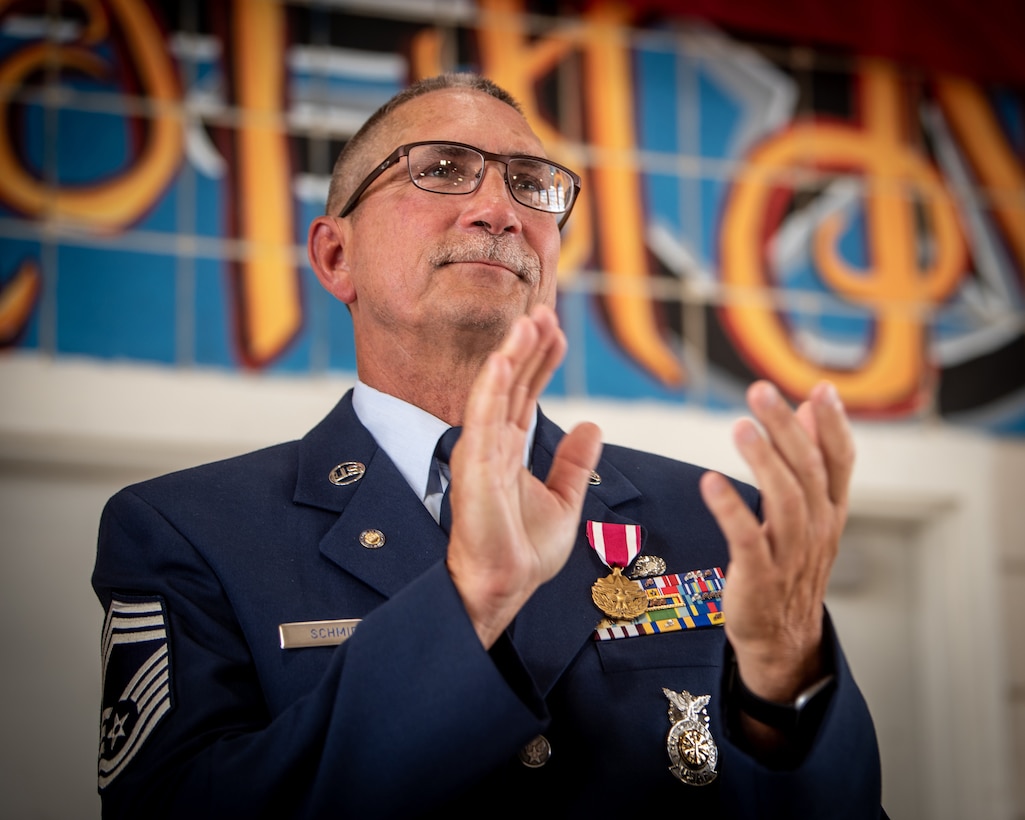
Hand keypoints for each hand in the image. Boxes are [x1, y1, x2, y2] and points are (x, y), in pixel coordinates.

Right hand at [446, 305, 602, 648]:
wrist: (503, 584)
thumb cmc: (523, 549)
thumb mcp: (564, 499)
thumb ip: (574, 462)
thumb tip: (593, 426)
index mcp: (511, 448)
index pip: (528, 392)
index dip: (542, 359)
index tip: (557, 329)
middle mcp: (494, 443)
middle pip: (513, 382)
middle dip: (529, 345)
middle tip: (545, 310)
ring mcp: (481, 451)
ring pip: (497, 391)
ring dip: (512, 354)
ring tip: (530, 320)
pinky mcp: (473, 466)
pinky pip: (481, 419)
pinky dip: (490, 388)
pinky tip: (501, 359)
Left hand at [700, 380, 853, 703]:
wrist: (782, 636)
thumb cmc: (790, 566)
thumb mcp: (809, 514)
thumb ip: (810, 462)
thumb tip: (807, 408)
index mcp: (830, 511)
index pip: (839, 461)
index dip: (832, 425)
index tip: (820, 389)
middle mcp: (817, 529)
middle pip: (807, 472)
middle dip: (785, 429)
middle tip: (760, 391)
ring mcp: (790, 554)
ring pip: (784, 500)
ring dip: (763, 461)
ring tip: (741, 427)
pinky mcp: (759, 576)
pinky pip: (746, 538)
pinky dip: (730, 509)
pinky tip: (710, 482)